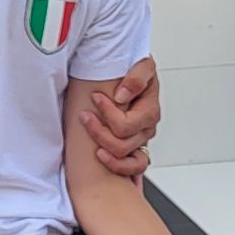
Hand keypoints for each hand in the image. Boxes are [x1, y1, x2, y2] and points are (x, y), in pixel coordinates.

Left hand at [80, 56, 159, 176]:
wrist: (133, 74)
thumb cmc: (137, 72)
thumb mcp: (143, 65)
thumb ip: (136, 77)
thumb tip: (122, 96)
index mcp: (150, 111)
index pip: (126, 124)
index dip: (107, 113)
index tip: (95, 97)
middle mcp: (146, 129)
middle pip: (122, 144)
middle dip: (98, 131)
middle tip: (84, 115)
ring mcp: (140, 140)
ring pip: (123, 156)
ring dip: (101, 145)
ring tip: (88, 129)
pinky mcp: (134, 148)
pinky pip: (132, 168)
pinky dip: (117, 166)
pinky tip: (101, 156)